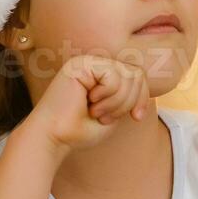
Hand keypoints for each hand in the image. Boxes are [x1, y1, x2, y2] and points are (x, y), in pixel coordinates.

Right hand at [24, 54, 153, 154]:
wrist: (55, 137)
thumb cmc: (80, 130)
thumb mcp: (115, 112)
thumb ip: (128, 94)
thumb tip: (143, 74)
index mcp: (103, 74)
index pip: (137, 75)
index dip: (142, 97)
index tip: (136, 117)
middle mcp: (96, 64)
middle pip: (135, 73)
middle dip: (128, 102)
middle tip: (106, 117)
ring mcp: (88, 61)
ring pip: (127, 75)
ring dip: (116, 102)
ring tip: (97, 113)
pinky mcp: (81, 64)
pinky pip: (113, 76)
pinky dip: (107, 97)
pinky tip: (90, 103)